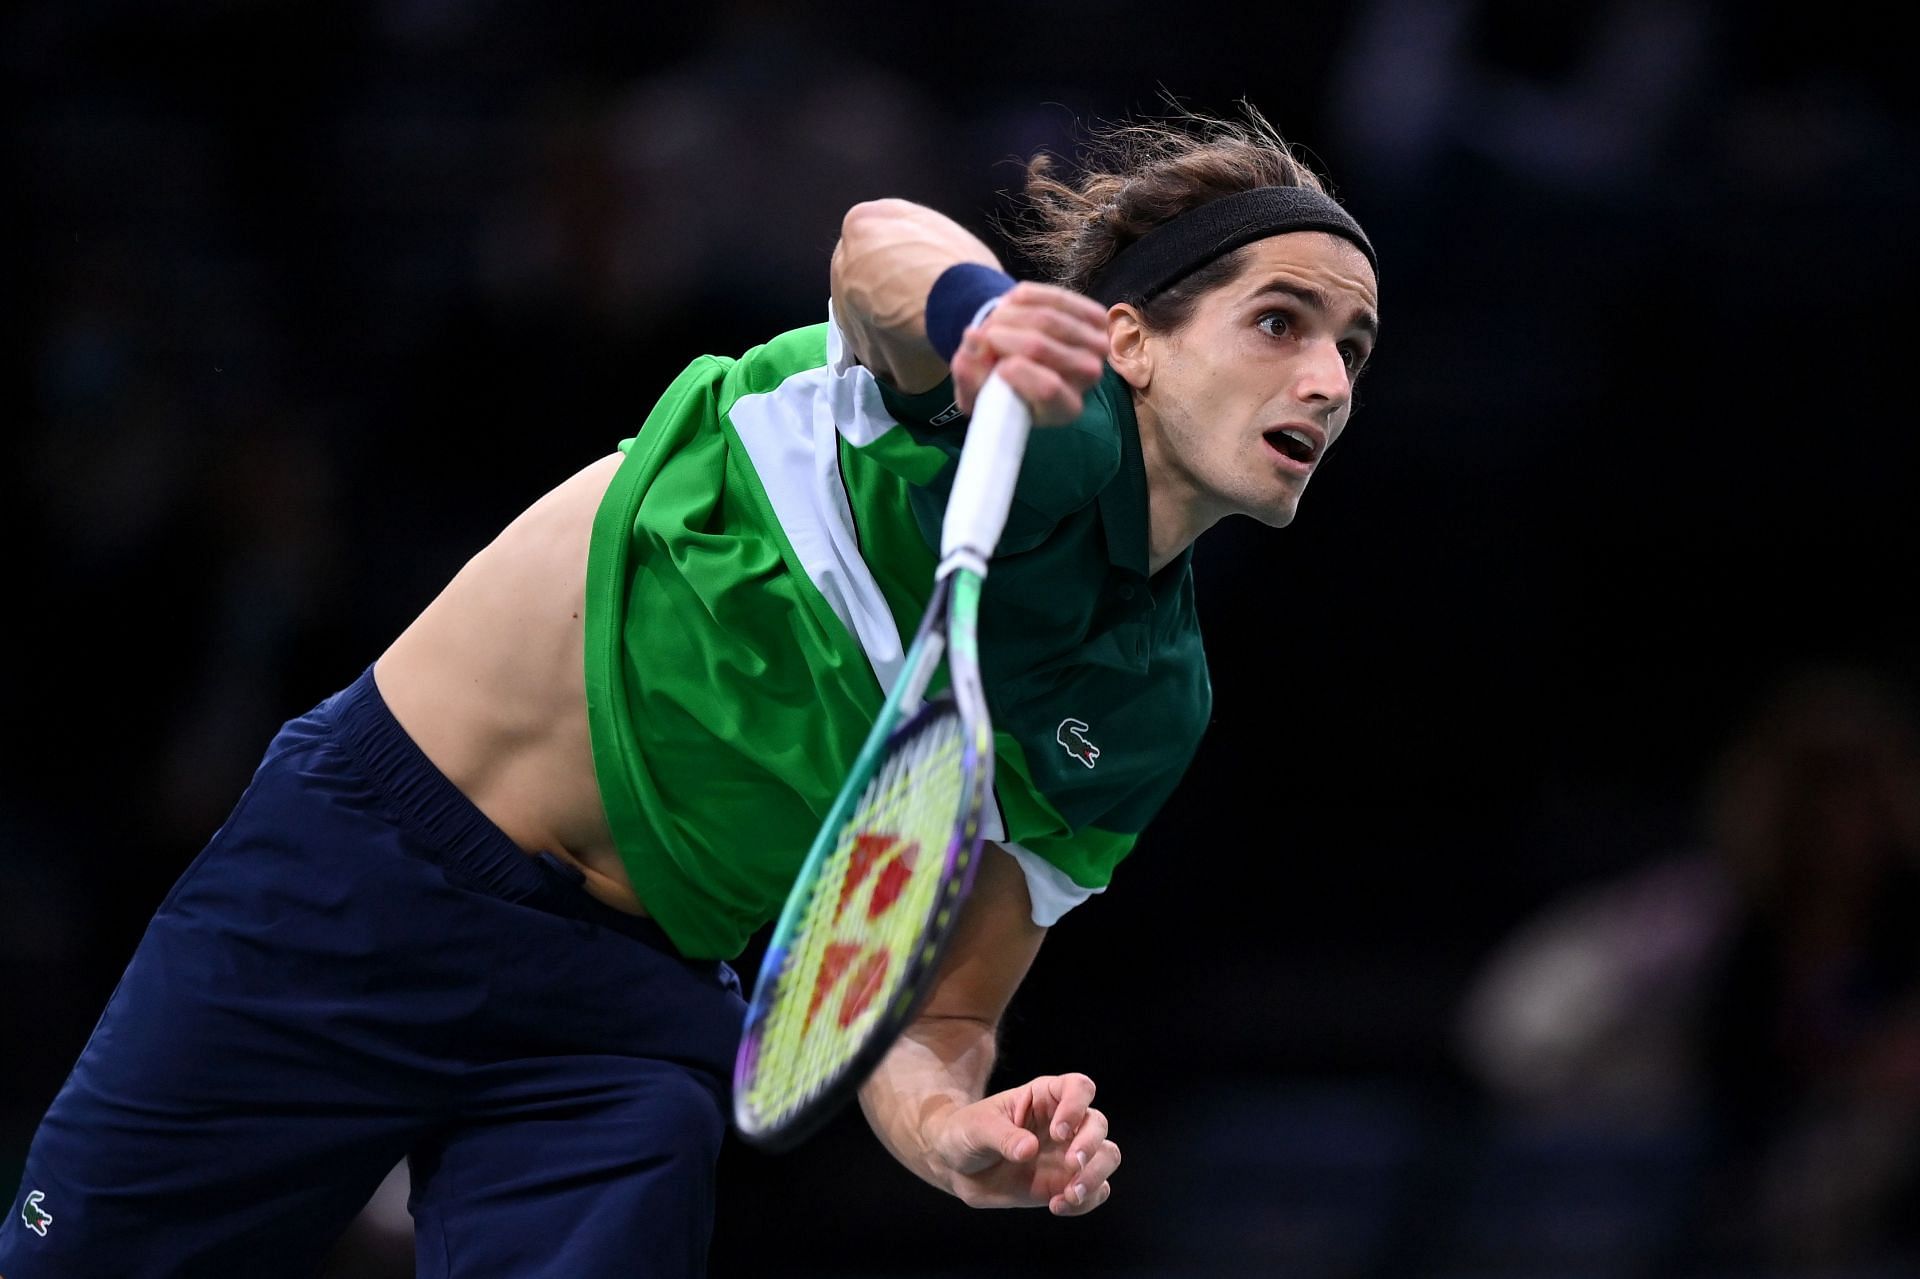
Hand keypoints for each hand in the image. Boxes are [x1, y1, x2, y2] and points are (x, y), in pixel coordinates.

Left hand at [924, 1072, 1119, 1214]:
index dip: (1077, 1106)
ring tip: (1069, 1195)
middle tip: (1072, 1164)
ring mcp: (1067, 1153)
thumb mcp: (976, 1128)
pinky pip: (1095, 1191)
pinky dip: (1085, 1201)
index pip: (1079, 1088)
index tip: (1059, 1132)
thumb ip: (1002, 1136)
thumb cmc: (965, 1134)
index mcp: (1043, 1097)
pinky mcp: (1065, 1183)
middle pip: (1098, 1123)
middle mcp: (1063, 1122)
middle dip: (1090, 1145)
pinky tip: (1057, 1206)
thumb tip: (1029, 1150)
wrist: (956, 1167)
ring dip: (1096, 1176)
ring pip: (1106, 1156)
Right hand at [949, 283, 1110, 426]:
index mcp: (1064, 410)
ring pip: (1045, 318)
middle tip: (983, 335)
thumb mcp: (976, 393)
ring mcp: (1096, 346)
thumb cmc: (998, 384)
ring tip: (992, 322)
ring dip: (1008, 315)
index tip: (994, 366)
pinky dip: (1025, 297)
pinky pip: (1055, 297)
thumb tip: (973, 338)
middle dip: (1000, 335)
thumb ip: (969, 374)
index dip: (1014, 371)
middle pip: (1040, 346)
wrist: (1022, 357)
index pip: (1047, 388)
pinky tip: (1010, 304)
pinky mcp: (1096, 318)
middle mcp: (1088, 379)